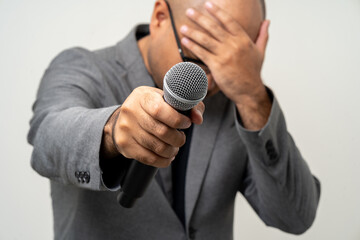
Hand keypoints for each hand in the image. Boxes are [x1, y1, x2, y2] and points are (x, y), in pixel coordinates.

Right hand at [101, 86, 204, 166]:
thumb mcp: (167, 99)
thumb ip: (187, 105)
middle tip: (182, 138)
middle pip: (161, 132)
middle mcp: (131, 111)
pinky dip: (163, 161)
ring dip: (172, 150)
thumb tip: (198, 119)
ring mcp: (126, 129)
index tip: (186, 123)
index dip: (177, 120)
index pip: (160, 110)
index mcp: (143, 96)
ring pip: (157, 147)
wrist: (124, 118)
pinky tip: (168, 156)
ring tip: (175, 147)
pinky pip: (149, 158)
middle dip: (178, 138)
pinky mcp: (125, 145)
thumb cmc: (152, 106)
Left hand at [180, 1, 270, 128]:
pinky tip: (185, 41)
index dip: (217, 12)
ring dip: (192, 32)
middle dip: (200, 18)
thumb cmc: (253, 72)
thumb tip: (267, 22)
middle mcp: (234, 45)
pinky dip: (193, 46)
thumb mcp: (260, 51)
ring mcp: (225, 55)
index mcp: (243, 39)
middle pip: (214, 28)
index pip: (229, 21)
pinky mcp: (217, 65)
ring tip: (183, 27)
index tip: (208, 4)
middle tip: (189, 12)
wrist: (249, 91)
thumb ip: (262, 35)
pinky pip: (202, 53)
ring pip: (206, 40)